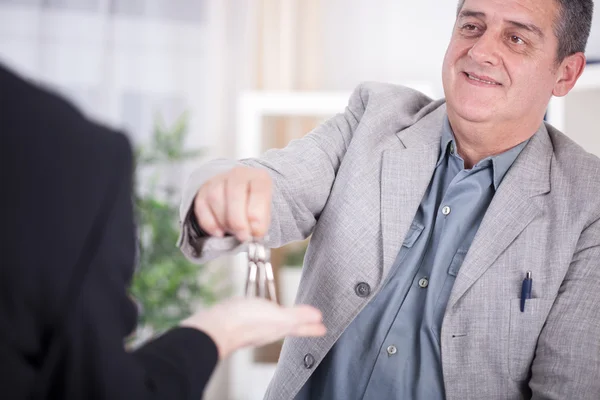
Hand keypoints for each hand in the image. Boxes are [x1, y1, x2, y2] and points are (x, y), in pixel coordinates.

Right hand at [180, 297, 325, 359]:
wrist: (214, 326)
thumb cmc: (244, 322)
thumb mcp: (277, 317)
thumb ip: (297, 317)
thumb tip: (319, 317)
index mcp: (278, 329)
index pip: (300, 328)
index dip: (312, 328)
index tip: (323, 328)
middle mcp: (266, 329)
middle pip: (287, 326)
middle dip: (299, 324)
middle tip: (310, 322)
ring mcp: (251, 325)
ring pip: (272, 321)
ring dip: (282, 318)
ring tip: (287, 314)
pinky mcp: (237, 319)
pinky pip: (256, 314)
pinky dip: (263, 310)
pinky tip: (258, 307)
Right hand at [193, 166, 271, 241]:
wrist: (241, 199)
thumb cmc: (255, 208)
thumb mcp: (264, 215)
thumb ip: (260, 223)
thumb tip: (254, 232)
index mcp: (259, 178)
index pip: (258, 191)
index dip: (256, 214)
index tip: (256, 232)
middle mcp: (238, 175)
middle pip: (235, 193)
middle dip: (238, 220)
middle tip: (243, 236)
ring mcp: (218, 180)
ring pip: (215, 197)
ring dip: (224, 221)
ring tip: (232, 232)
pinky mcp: (203, 191)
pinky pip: (201, 206)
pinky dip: (209, 223)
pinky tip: (219, 232)